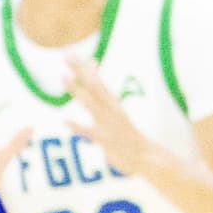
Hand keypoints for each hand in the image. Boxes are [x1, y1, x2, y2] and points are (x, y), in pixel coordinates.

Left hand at [61, 50, 154, 171]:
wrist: (148, 158)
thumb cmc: (130, 139)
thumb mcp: (117, 120)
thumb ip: (103, 109)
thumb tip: (92, 98)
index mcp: (113, 106)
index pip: (98, 82)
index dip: (86, 68)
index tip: (74, 54)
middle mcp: (111, 111)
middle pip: (94, 86)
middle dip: (80, 70)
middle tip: (67, 55)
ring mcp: (108, 124)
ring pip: (91, 103)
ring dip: (77, 90)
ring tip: (63, 77)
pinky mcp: (106, 140)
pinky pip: (90, 132)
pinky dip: (78, 126)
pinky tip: (66, 121)